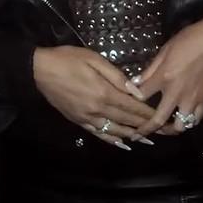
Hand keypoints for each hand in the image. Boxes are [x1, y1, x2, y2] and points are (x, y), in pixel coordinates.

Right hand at [32, 46, 158, 149]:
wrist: (39, 70)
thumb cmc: (68, 59)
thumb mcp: (95, 60)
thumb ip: (118, 77)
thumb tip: (137, 92)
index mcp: (104, 93)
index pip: (132, 107)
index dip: (149, 113)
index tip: (163, 118)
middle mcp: (97, 110)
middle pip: (126, 121)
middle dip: (146, 126)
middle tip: (162, 132)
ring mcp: (86, 118)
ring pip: (114, 131)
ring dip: (132, 136)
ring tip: (147, 140)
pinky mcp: (77, 121)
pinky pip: (98, 134)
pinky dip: (111, 140)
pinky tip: (122, 143)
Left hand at [133, 14, 202, 137]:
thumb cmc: (189, 39)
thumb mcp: (164, 50)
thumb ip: (150, 70)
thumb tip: (134, 84)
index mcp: (164, 77)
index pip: (141, 97)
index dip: (132, 100)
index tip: (128, 101)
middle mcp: (177, 93)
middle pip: (157, 120)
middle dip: (145, 130)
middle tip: (136, 135)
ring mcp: (193, 99)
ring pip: (179, 126)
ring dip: (168, 130)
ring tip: (162, 129)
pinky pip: (195, 119)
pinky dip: (187, 122)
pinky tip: (182, 119)